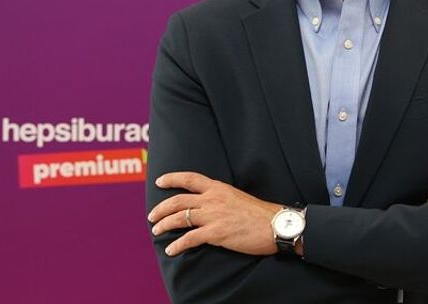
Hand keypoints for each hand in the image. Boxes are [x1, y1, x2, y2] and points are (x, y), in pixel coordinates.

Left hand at [148, 172, 282, 256]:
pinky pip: (190, 239)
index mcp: (218, 188)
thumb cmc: (260, 214)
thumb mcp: (237, 197)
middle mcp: (212, 199)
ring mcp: (213, 216)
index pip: (190, 178)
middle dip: (161, 208)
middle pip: (178, 200)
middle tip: (152, 216)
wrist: (276, 224)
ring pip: (179, 218)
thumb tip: (209, 205)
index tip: (159, 182)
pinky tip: (171, 249)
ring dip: (164, 225)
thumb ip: (221, 199)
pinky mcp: (216, 233)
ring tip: (156, 231)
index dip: (172, 178)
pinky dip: (177, 245)